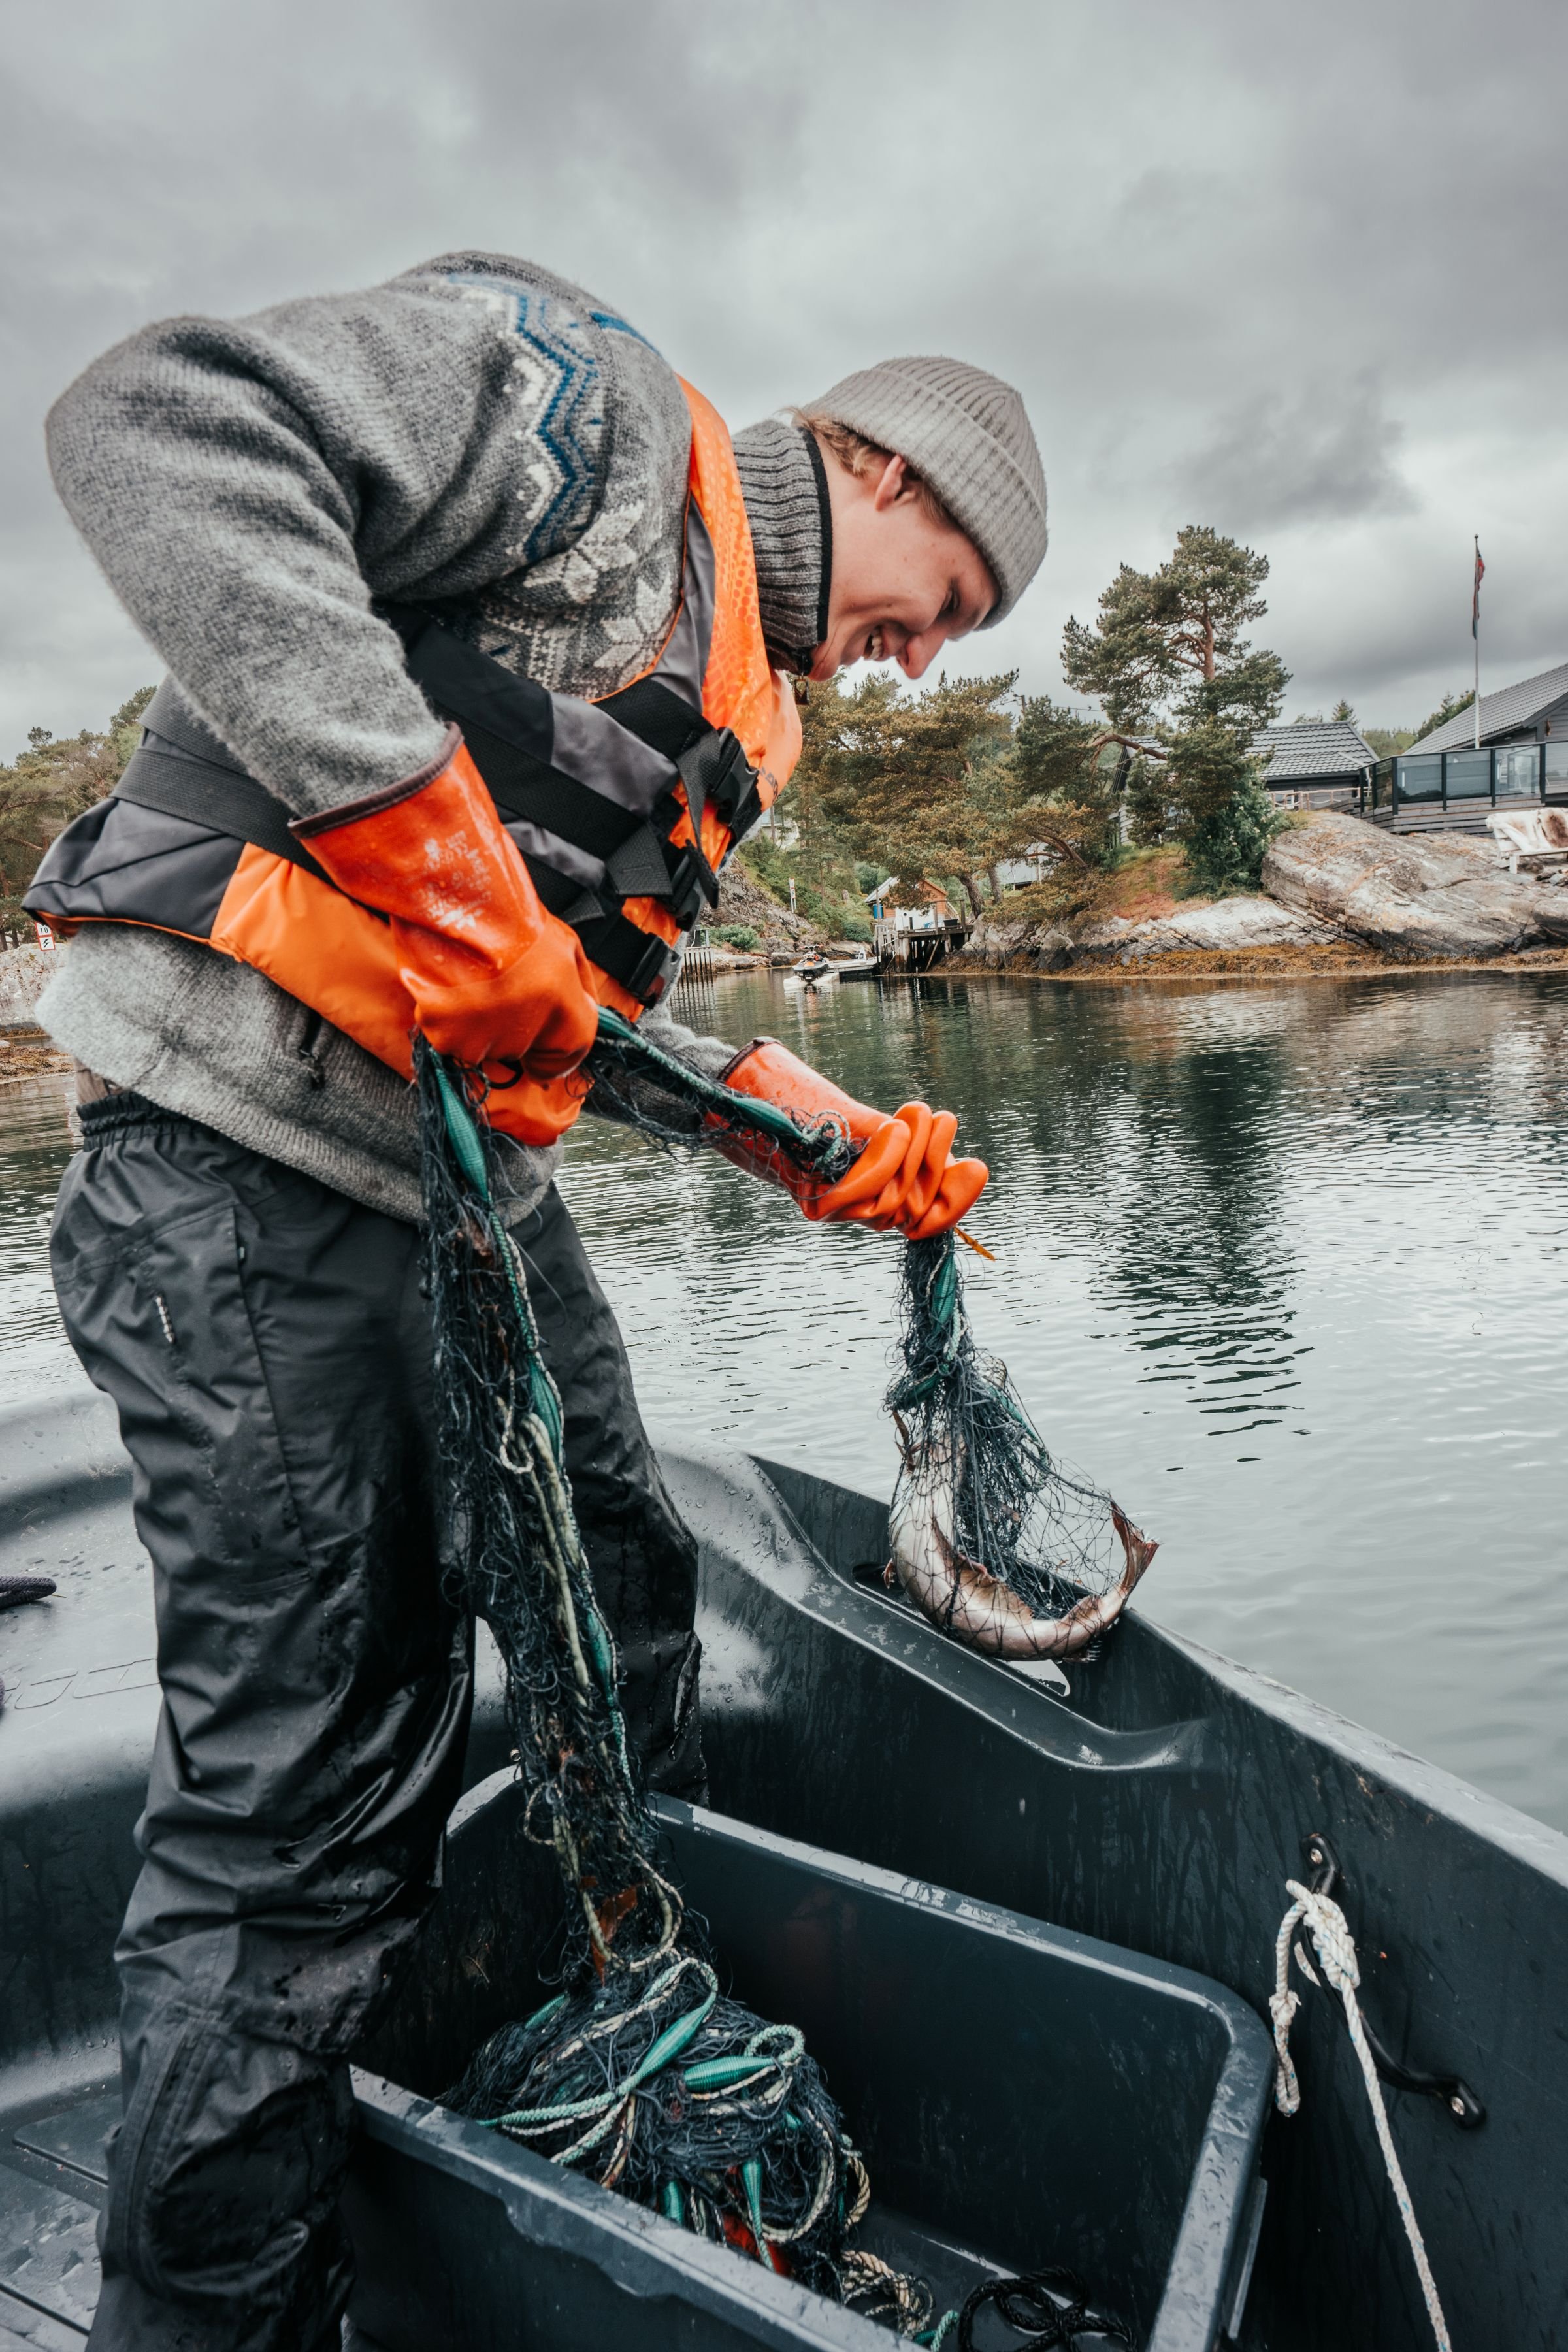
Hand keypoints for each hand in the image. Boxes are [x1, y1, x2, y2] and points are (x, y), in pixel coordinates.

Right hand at [292, 729, 598, 1082]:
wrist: (455, 893)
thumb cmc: (510, 911)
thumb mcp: (566, 945)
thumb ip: (577, 991)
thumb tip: (580, 1016)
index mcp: (565, 1014)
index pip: (566, 1059)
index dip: (554, 1052)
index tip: (543, 1044)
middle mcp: (526, 1032)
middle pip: (521, 1049)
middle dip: (513, 1025)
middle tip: (499, 984)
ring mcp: (482, 1036)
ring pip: (483, 1046)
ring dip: (478, 1022)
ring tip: (473, 978)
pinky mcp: (444, 1033)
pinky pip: (449, 1037)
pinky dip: (447, 1017)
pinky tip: (451, 983)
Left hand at [713, 1038, 987, 1238]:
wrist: (759, 1102)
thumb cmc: (819, 1112)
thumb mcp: (881, 1131)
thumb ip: (918, 1153)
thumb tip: (969, 1172)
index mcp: (887, 1196)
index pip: (935, 1220)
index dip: (958, 1201)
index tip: (971, 1167)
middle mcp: (865, 1212)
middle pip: (921, 1203)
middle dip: (934, 1158)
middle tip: (932, 1118)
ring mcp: (842, 1213)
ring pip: (897, 1198)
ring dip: (910, 1152)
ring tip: (911, 1114)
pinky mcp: (819, 1205)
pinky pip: (866, 1192)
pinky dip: (883, 1161)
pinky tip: (893, 1129)